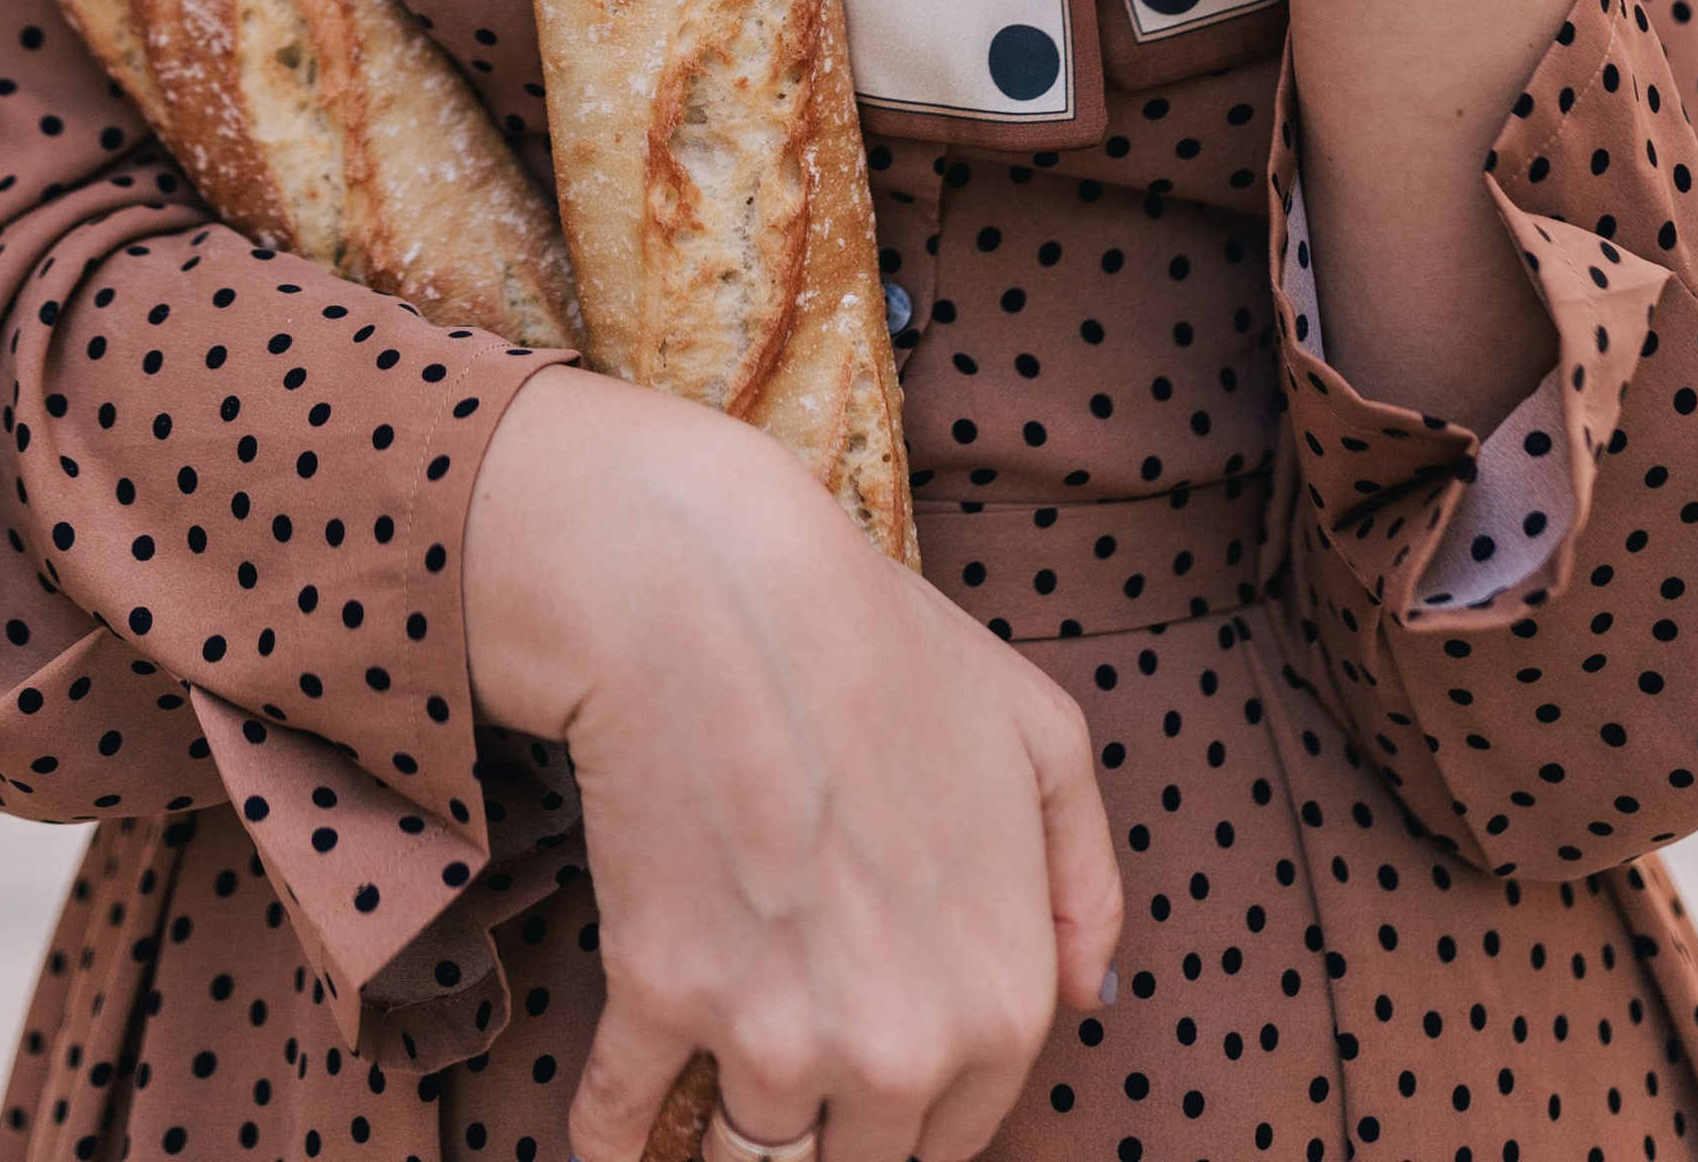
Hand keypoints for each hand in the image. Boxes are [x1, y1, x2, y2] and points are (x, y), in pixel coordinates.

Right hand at [463, 368, 1119, 1161]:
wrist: (723, 590)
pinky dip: (609, 1141)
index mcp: (1002, 1007)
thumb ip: (1084, 882)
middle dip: (826, 1135)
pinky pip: (618, 1128)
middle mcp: (899, 1053)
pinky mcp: (661, 1001)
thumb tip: (1089, 1000)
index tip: (868, 1080)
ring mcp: (774, 1037)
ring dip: (728, 1142)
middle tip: (796, 1062)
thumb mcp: (1042, 737)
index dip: (912, 1109)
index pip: (955, 1140)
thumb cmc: (882, 646)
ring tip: (718, 1090)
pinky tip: (607, 1138)